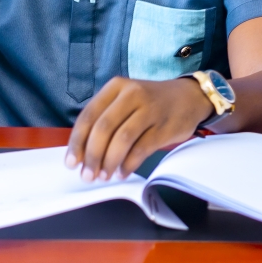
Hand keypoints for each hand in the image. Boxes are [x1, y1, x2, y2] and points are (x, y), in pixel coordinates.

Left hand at [64, 76, 214, 181]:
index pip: (88, 116)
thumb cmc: (150, 103)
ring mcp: (150, 109)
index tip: (71, 163)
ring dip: (109, 162)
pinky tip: (123, 172)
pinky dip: (129, 164)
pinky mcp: (165, 126)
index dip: (77, 142)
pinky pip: (141, 149)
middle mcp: (132, 94)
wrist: (190, 97)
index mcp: (116, 87)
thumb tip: (83, 155)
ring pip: (122, 140)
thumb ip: (105, 119)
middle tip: (88, 175)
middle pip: (103, 129)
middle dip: (92, 156)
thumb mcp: (125, 100)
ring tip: (105, 176)